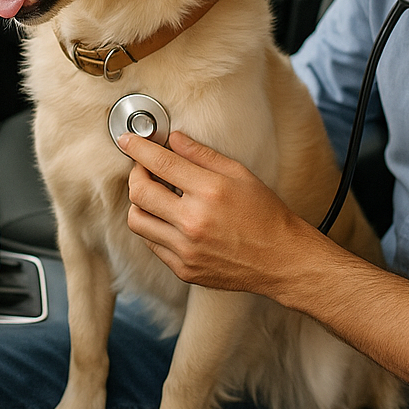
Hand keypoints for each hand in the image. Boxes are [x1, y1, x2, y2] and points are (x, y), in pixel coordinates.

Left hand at [120, 130, 307, 292]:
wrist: (280, 259)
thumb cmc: (265, 214)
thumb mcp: (240, 174)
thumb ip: (202, 155)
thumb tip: (174, 139)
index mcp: (210, 191)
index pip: (160, 163)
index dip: (138, 148)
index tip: (127, 140)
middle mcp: (194, 221)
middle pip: (139, 192)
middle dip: (135, 173)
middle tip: (143, 167)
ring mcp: (186, 249)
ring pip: (137, 220)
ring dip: (139, 203)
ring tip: (155, 194)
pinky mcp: (183, 269)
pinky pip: (151, 243)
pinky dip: (153, 226)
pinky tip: (169, 218)